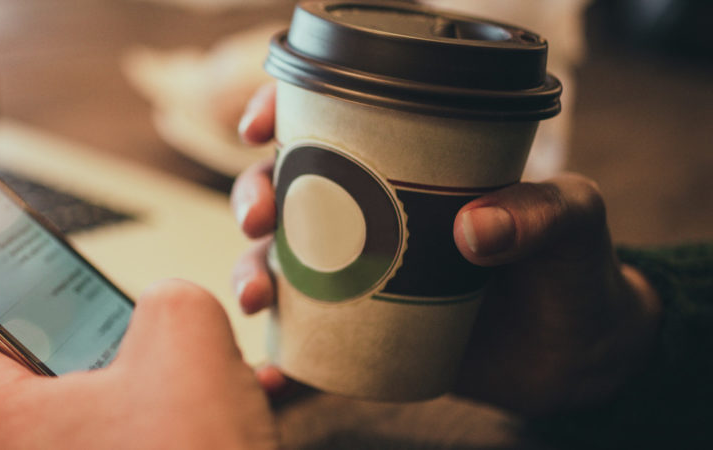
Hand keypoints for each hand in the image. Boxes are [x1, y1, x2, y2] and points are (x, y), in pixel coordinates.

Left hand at [0, 279, 276, 448]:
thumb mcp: (184, 335)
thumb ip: (162, 299)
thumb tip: (166, 310)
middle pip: (20, 362)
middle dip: (78, 328)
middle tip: (113, 310)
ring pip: (85, 405)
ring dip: (141, 378)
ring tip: (189, 364)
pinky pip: (124, 439)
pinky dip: (166, 419)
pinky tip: (221, 405)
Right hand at [229, 83, 663, 415]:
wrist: (577, 357)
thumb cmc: (574, 269)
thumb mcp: (573, 222)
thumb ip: (540, 213)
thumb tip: (473, 227)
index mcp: (405, 165)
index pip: (330, 124)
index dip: (280, 115)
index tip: (258, 130)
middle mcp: (368, 213)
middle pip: (286, 190)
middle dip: (253, 197)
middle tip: (259, 219)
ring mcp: (358, 273)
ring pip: (278, 262)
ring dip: (249, 273)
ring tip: (258, 298)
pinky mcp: (358, 332)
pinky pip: (303, 343)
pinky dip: (278, 360)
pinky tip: (271, 374)